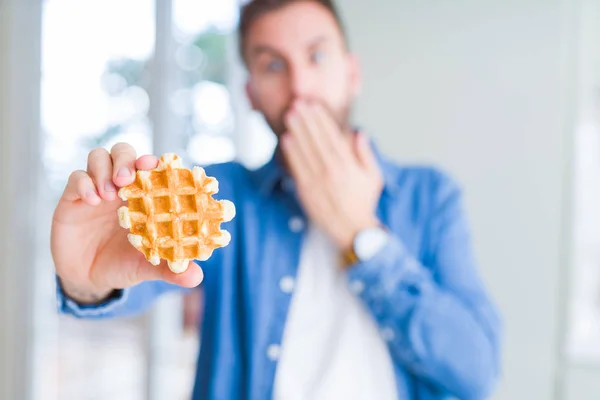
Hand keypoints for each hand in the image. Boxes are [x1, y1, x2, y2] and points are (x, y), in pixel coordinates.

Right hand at [51, 143, 203, 303]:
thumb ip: (170, 269)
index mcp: (143, 196)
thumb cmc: (123, 265)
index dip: (154, 162)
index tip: (156, 165)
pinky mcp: (72, 198)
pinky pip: (76, 178)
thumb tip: (196, 277)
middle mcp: (120, 186)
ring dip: (104, 170)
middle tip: (126, 179)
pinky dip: (84, 184)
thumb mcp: (147, 267)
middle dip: (126, 159)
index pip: (149, 167)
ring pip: (98, 157)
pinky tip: (91, 201)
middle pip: (123, 152)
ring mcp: (96, 189)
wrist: (89, 279)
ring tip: (109, 195)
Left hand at [281, 100, 383, 250]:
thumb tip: (358, 132)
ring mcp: (317, 181)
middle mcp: (332, 171)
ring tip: (290, 115)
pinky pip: (297, 168)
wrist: (352, 230)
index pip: (332, 136)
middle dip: (306, 120)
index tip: (314, 106)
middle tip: (298, 104)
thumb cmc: (363, 202)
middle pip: (316, 140)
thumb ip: (365, 154)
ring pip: (305, 151)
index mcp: (348, 165)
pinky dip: (291, 153)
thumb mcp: (373, 177)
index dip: (322, 120)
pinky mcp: (306, 191)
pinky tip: (286, 139)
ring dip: (296, 131)